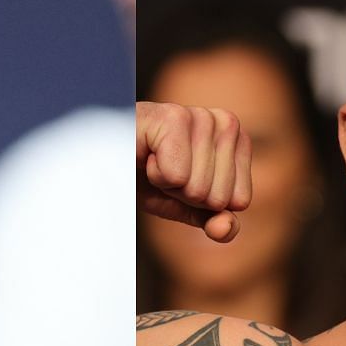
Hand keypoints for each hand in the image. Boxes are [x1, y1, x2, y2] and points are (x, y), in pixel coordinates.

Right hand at [135, 100, 252, 241]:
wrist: (105, 155)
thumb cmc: (148, 176)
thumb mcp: (186, 206)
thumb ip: (214, 222)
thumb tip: (226, 228)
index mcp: (238, 140)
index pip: (240, 200)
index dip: (204, 202)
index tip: (183, 177)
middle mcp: (226, 122)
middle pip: (219, 197)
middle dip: (185, 194)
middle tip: (164, 168)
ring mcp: (202, 116)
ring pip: (198, 188)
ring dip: (168, 183)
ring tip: (154, 159)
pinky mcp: (174, 117)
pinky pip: (177, 176)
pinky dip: (156, 175)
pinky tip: (146, 152)